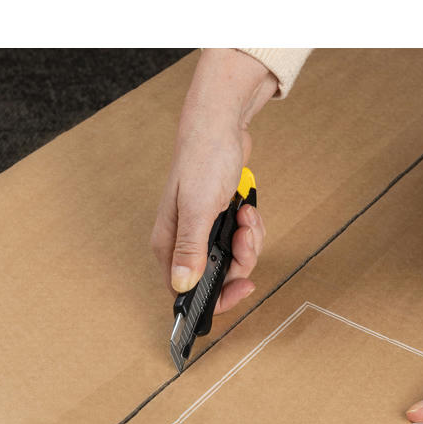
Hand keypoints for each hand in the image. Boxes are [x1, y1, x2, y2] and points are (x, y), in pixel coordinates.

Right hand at [150, 49, 276, 313]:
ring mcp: (204, 232)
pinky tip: (248, 210)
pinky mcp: (221, 222)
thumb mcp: (198, 210)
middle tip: (244, 237)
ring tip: (246, 217)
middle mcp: (184, 242)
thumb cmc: (202, 161)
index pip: (186, 291)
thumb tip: (182, 286)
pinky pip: (243, 242)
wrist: (220, 126)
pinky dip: (252, 230)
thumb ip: (191, 250)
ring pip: (235, 260)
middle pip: (218, 278)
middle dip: (240, 261)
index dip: (216, 297)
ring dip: (249, 242)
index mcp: (170, 244)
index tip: (240, 286)